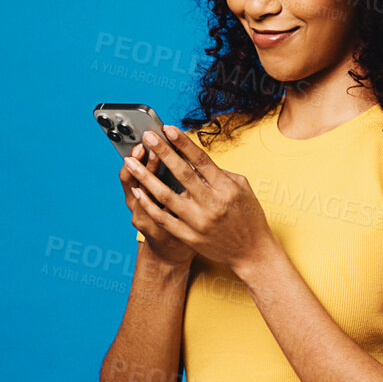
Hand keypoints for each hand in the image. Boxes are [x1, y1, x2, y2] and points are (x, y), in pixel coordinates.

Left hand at [122, 124, 277, 272]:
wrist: (252, 252)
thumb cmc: (248, 217)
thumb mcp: (242, 188)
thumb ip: (219, 173)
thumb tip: (195, 158)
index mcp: (226, 188)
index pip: (200, 160)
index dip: (182, 143)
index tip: (168, 129)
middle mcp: (211, 204)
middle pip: (181, 173)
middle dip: (162, 152)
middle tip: (147, 137)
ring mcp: (198, 222)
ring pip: (165, 195)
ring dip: (146, 176)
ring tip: (130, 162)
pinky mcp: (189, 236)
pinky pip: (163, 218)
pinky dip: (148, 203)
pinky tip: (138, 190)